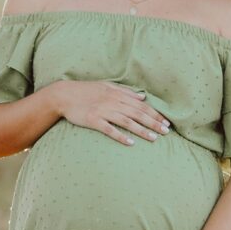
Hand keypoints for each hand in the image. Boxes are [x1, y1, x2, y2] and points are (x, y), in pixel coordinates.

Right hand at [56, 80, 171, 145]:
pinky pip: (110, 130)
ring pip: (127, 121)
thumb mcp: (107, 86)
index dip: (155, 114)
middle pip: (138, 113)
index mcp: (118, 94)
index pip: (141, 106)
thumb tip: (142, 97)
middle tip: (167, 131)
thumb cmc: (86, 91)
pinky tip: (131, 143)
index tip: (166, 122)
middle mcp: (113, 102)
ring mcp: (103, 111)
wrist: (63, 95)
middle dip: (154, 123)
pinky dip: (121, 136)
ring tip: (154, 138)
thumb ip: (125, 92)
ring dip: (142, 130)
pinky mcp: (93, 120)